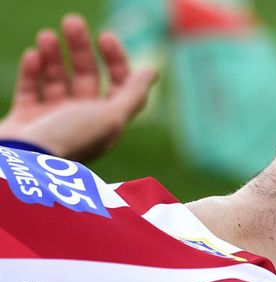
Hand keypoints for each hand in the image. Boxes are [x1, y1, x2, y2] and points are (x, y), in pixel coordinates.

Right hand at [0, 14, 155, 161]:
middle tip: (71, 22)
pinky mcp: (25, 120)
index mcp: (107, 122)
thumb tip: (152, 72)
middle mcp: (82, 121)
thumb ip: (133, 95)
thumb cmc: (71, 139)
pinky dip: (32, 71)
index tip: (105, 37)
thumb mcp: (111, 117)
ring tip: (47, 36)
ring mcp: (52, 120)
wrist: (21, 164)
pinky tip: (33, 55)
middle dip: (81, 48)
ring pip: (56, 79)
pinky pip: (30, 89)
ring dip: (53, 55)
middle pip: (86, 77)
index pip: (118, 85)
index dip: (116, 60)